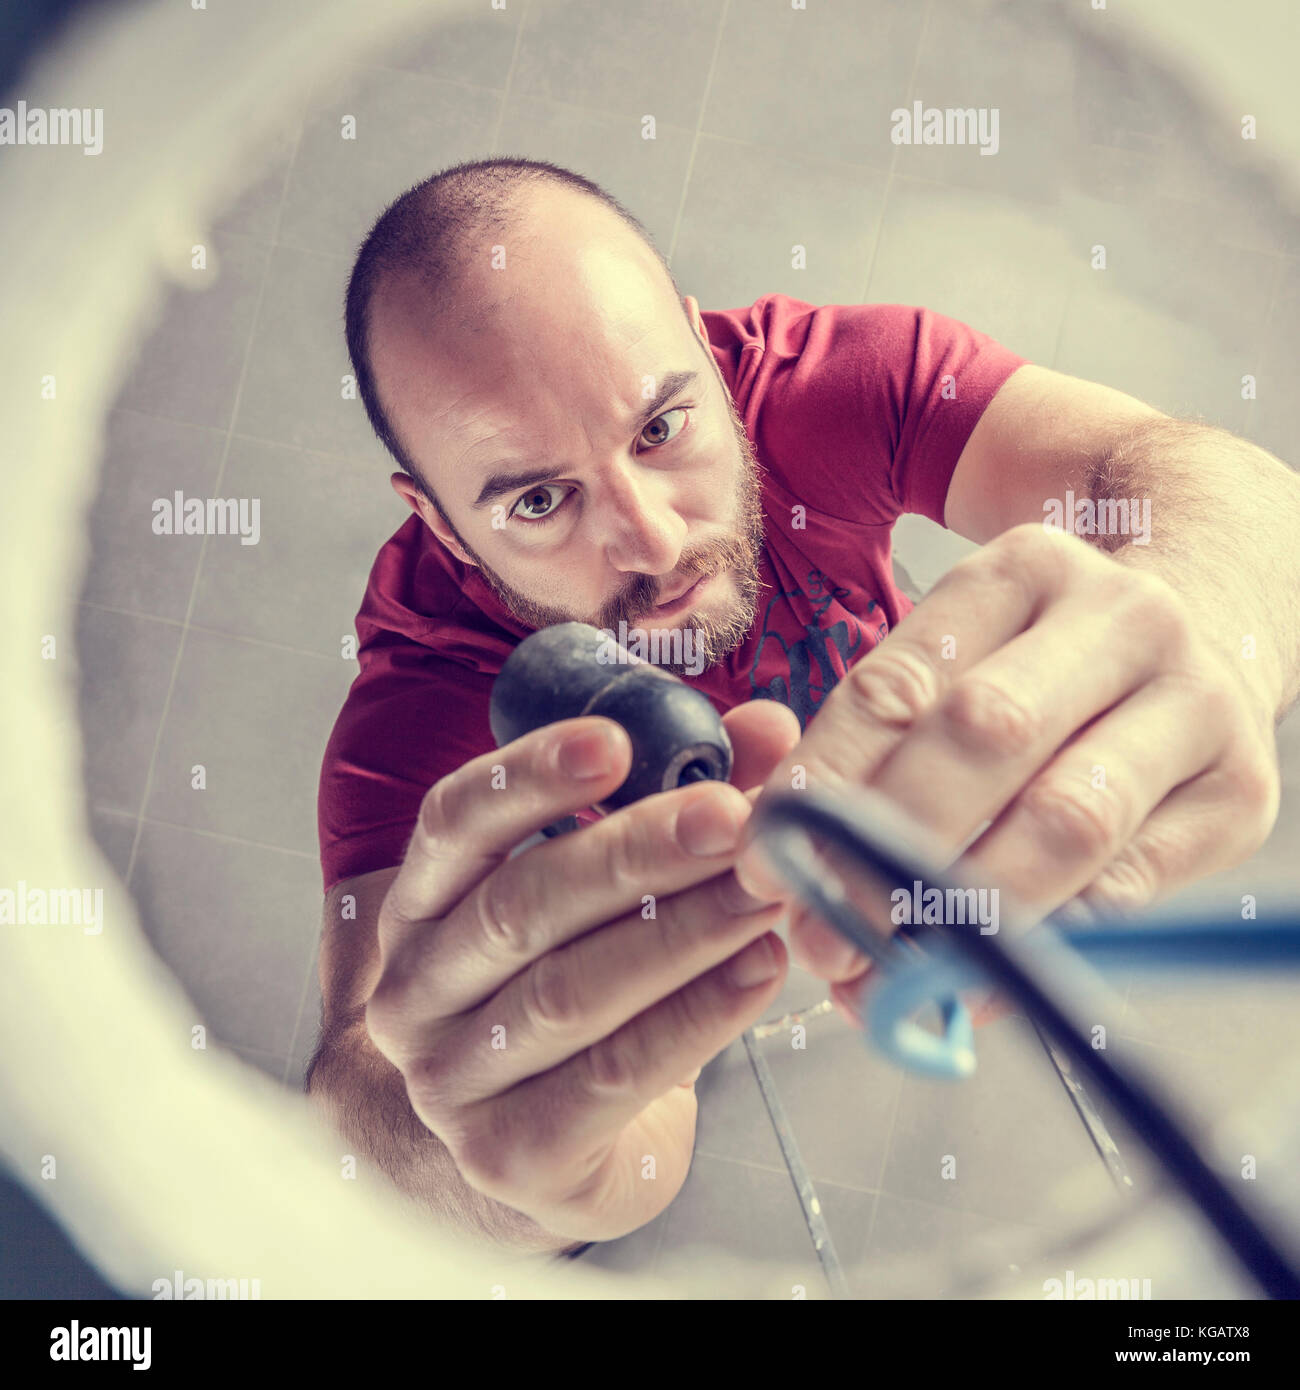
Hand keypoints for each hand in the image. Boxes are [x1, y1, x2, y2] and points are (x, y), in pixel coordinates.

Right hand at [364, 698, 801, 1244]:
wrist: (559, 1151)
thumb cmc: (585, 996)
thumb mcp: (614, 897)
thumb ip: (681, 804)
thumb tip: (768, 726)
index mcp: (422, 905)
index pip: (452, 823)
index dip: (529, 776)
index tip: (616, 741)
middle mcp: (414, 991)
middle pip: (522, 904)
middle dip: (637, 852)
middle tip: (732, 817)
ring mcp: (450, 1081)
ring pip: (570, 990)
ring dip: (682, 932)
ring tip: (765, 891)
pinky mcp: (509, 1154)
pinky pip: (613, 1074)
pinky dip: (695, 1017)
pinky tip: (759, 972)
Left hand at [735, 524, 1280, 1026]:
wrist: (1214, 623)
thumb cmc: (1049, 661)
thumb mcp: (969, 651)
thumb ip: (882, 734)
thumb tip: (781, 854)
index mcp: (1026, 570)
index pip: (900, 681)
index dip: (825, 779)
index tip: (768, 855)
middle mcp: (1122, 621)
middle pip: (985, 738)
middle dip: (889, 850)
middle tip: (822, 932)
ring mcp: (1195, 706)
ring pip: (1065, 820)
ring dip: (961, 912)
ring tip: (887, 970)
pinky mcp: (1241, 797)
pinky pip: (1127, 891)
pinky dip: (1037, 948)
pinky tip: (974, 984)